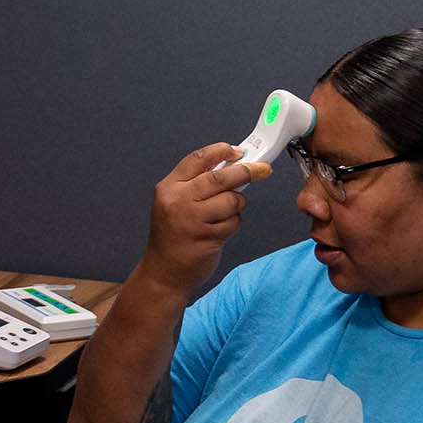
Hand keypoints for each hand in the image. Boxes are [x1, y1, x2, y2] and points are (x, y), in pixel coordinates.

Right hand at [138, 144, 268, 296]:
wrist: (164, 271)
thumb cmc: (172, 236)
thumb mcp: (174, 202)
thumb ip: (196, 184)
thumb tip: (230, 166)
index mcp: (169, 187)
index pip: (198, 159)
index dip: (222, 151)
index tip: (239, 151)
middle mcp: (179, 200)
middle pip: (220, 177)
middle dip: (245, 172)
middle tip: (259, 170)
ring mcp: (193, 220)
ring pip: (231, 200)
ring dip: (237, 205)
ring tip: (227, 212)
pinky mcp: (208, 237)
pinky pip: (233, 222)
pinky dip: (233, 224)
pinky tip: (220, 230)